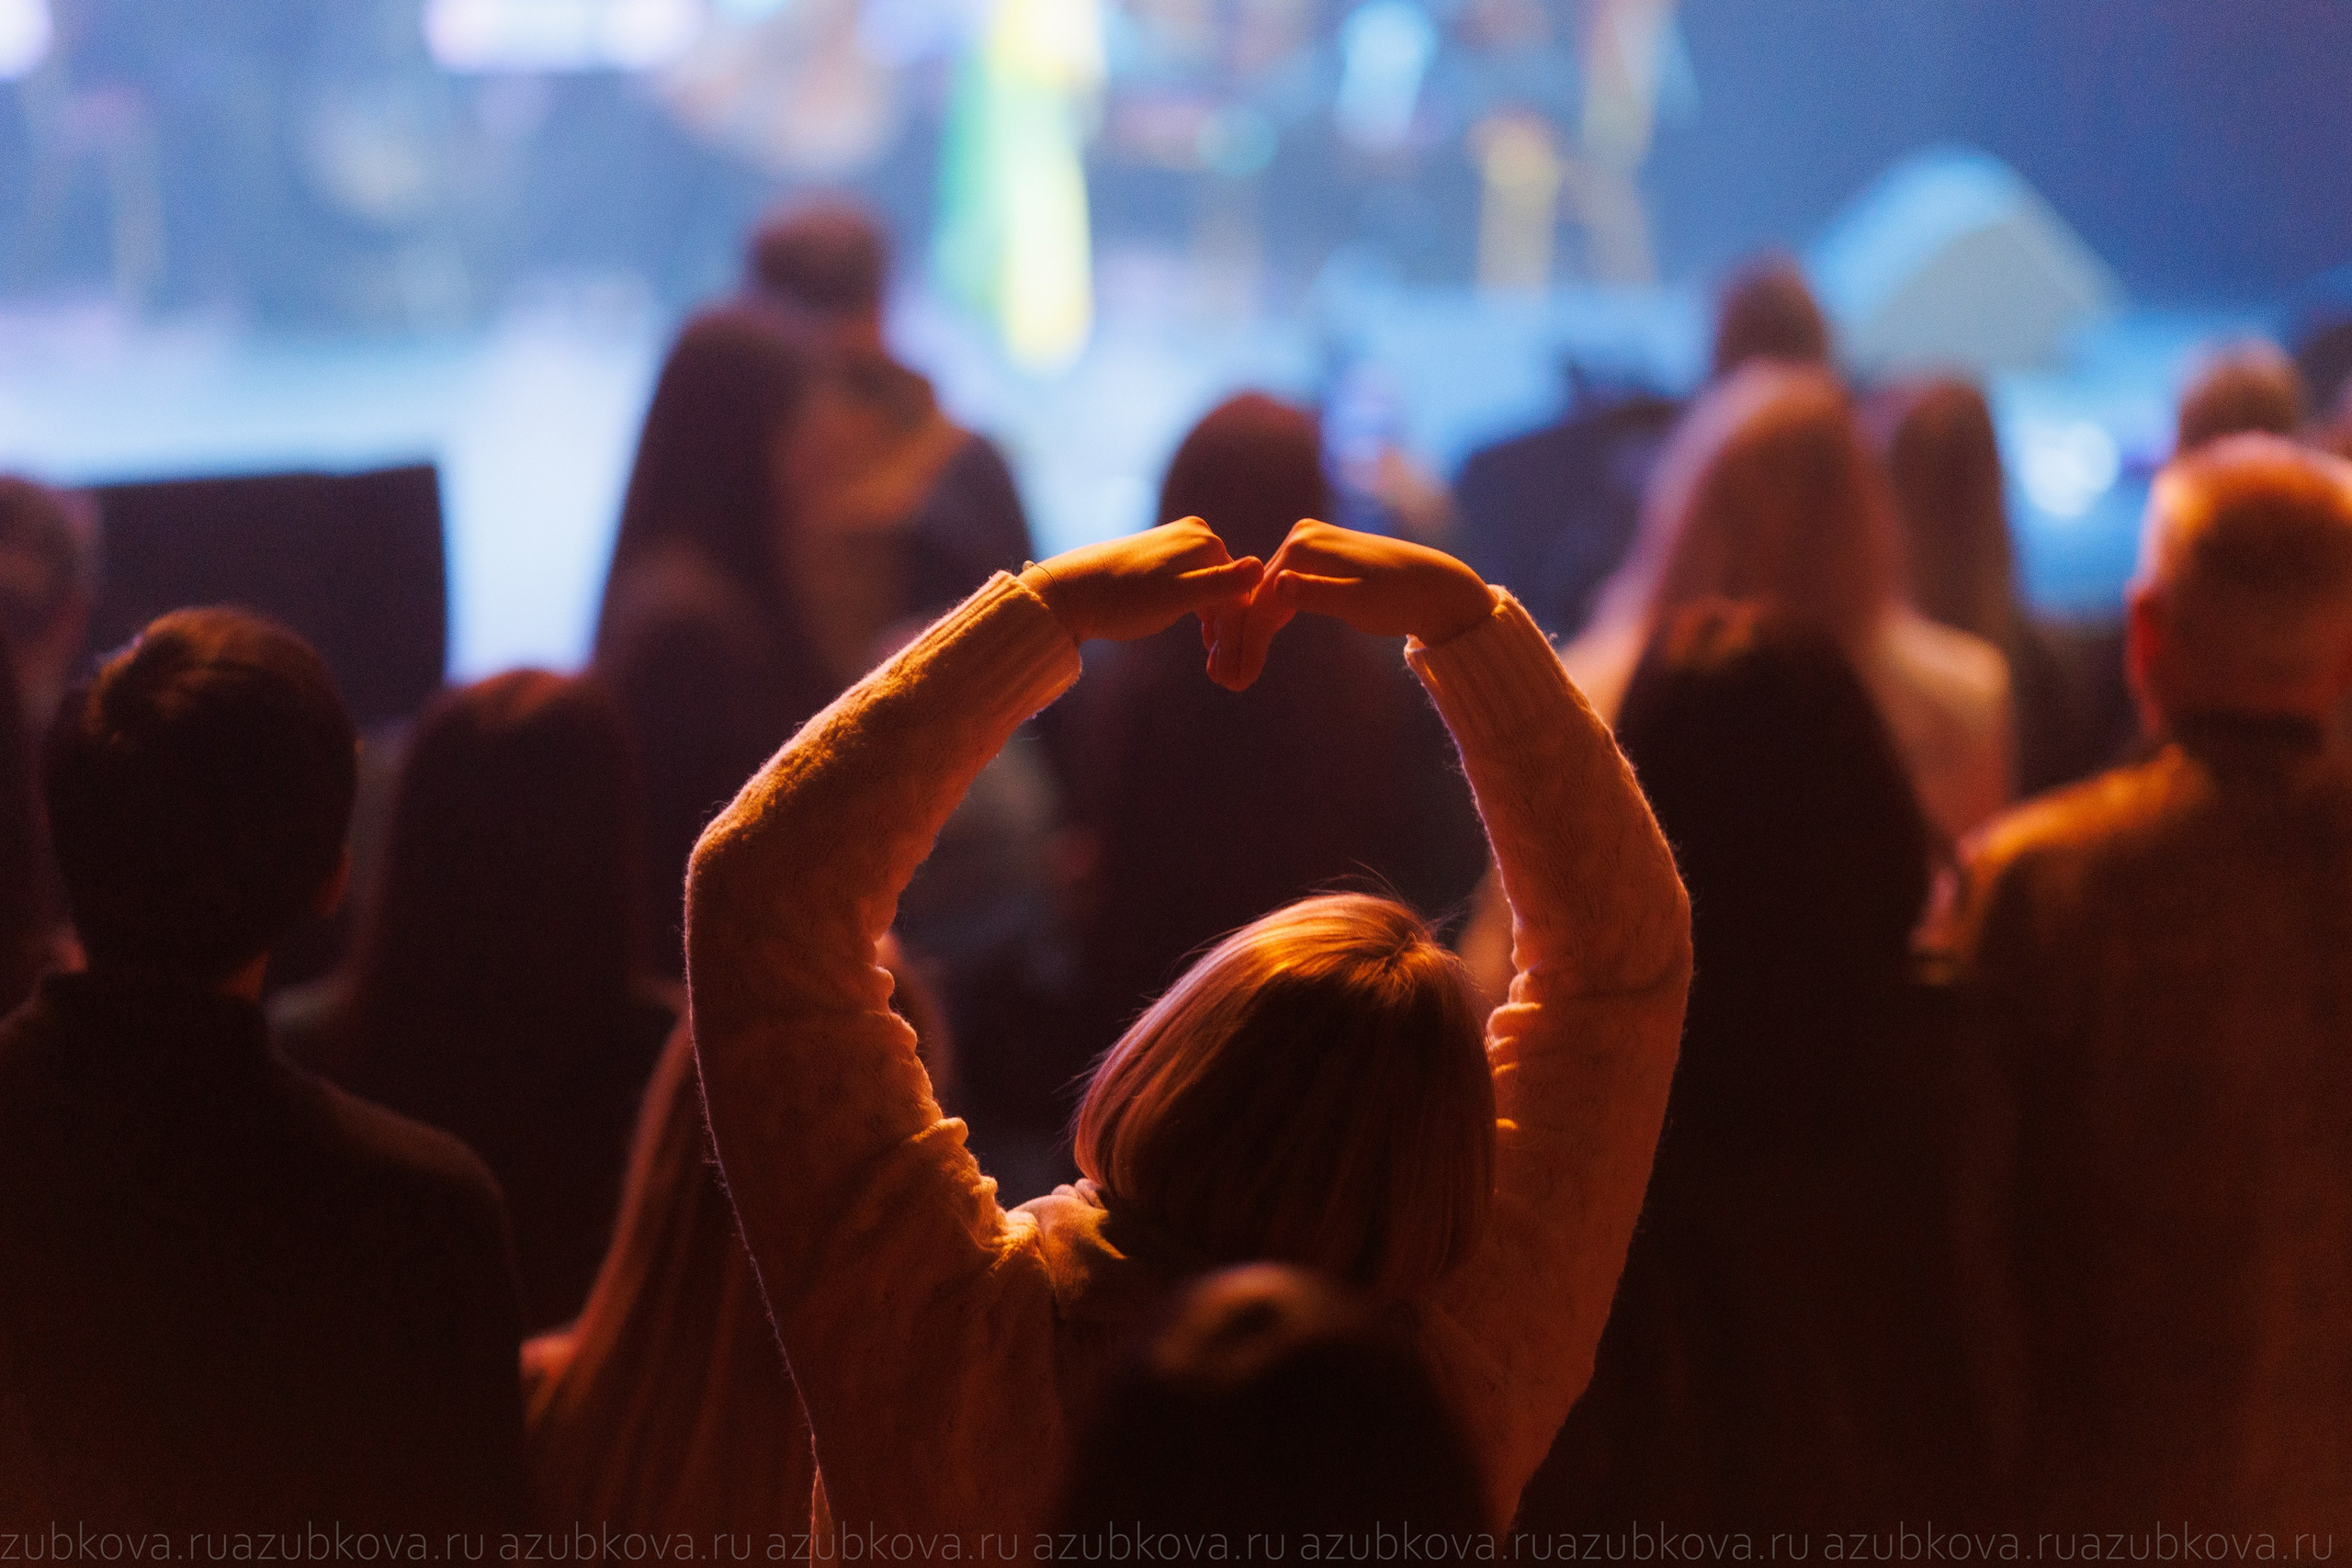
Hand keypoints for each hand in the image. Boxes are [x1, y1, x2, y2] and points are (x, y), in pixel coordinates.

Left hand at [1021, 518, 1262, 644]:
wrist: (1068, 594)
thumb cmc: (1122, 601)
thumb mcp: (1177, 598)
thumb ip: (1220, 585)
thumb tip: (1262, 568)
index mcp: (1205, 541)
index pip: (1241, 590)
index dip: (1238, 629)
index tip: (1231, 666)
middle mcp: (1195, 533)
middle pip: (1227, 586)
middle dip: (1227, 625)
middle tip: (1222, 668)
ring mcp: (1175, 542)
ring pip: (1209, 587)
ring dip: (1213, 620)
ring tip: (1211, 654)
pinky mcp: (1159, 555)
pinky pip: (1191, 583)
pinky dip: (1196, 608)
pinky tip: (1196, 630)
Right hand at [1212, 520, 1493, 689]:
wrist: (1434, 587)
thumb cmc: (1401, 600)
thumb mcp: (1361, 603)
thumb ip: (1319, 594)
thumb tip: (1279, 584)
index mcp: (1304, 546)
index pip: (1261, 599)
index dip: (1244, 642)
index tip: (1233, 680)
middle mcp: (1299, 536)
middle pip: (1257, 595)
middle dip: (1238, 640)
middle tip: (1224, 681)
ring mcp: (1305, 543)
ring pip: (1265, 594)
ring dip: (1247, 633)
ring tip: (1231, 674)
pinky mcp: (1313, 556)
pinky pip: (1280, 590)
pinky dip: (1267, 620)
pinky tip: (1250, 648)